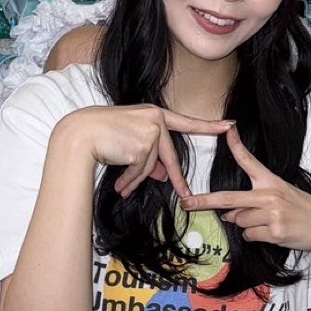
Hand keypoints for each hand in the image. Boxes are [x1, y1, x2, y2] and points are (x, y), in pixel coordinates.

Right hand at [58, 105, 231, 199]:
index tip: (229, 125)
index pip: (186, 121)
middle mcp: (156, 118)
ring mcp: (151, 130)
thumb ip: (149, 157)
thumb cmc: (101, 136)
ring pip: (152, 166)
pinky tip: (119, 184)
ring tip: (121, 188)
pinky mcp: (144, 145)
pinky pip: (142, 171)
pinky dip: (131, 180)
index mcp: (154, 113)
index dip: (208, 125)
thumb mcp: (129, 144)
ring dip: (136, 181)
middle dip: (176, 180)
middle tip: (187, 197)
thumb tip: (163, 175)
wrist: (80, 134)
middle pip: (170, 157)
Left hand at [180, 125, 310, 253]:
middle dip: (205, 201)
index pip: (250, 161)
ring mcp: (272, 214)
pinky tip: (272, 233)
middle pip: (229, 198)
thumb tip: (229, 215)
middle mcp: (269, 195)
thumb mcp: (280, 198)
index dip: (236, 145)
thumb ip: (253, 203)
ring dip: (247, 225)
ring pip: (240, 221)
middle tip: (187, 203)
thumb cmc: (301, 210)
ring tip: (269, 223)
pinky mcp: (274, 231)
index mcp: (270, 181)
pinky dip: (256, 236)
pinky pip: (250, 235)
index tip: (227, 130)